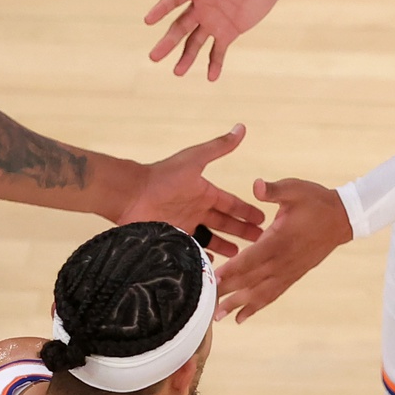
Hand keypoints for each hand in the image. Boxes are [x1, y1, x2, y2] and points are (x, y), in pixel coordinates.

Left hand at [119, 124, 266, 256]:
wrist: (131, 195)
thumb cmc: (163, 177)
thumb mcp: (194, 160)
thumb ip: (218, 147)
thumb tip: (241, 128)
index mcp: (204, 193)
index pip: (232, 204)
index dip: (247, 211)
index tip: (263, 219)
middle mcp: (197, 210)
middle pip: (225, 224)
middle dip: (242, 232)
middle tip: (260, 241)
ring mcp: (185, 226)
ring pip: (210, 239)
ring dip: (225, 247)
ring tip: (240, 256)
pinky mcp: (174, 238)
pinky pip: (192, 251)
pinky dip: (201, 258)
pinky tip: (212, 266)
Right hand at [143, 0, 285, 80]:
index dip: (161, 9)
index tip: (148, 20)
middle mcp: (201, 5)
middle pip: (180, 26)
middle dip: (167, 41)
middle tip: (153, 57)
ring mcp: (214, 20)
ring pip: (195, 42)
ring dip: (185, 57)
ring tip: (177, 73)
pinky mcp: (229, 31)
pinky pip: (219, 50)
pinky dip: (214, 63)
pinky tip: (211, 77)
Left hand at [214, 177, 352, 319]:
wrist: (342, 219)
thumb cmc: (316, 202)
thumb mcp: (295, 189)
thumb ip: (274, 190)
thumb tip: (256, 185)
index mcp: (280, 239)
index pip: (251, 258)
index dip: (231, 269)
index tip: (212, 278)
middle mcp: (283, 260)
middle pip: (250, 280)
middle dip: (227, 291)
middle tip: (204, 302)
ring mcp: (289, 271)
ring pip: (260, 292)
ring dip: (238, 305)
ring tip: (218, 317)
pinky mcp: (293, 275)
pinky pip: (272, 294)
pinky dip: (256, 307)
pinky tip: (242, 317)